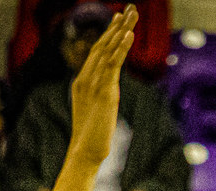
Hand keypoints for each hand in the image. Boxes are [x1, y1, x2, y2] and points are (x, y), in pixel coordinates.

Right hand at [68, 5, 137, 166]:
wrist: (85, 152)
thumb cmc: (93, 138)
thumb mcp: (97, 112)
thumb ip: (102, 98)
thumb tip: (109, 95)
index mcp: (83, 82)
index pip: (97, 52)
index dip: (109, 34)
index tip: (120, 20)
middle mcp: (86, 78)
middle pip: (102, 45)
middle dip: (117, 26)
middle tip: (130, 9)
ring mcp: (93, 83)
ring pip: (107, 50)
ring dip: (121, 30)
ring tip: (132, 14)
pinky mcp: (104, 91)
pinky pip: (113, 64)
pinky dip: (121, 48)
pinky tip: (128, 35)